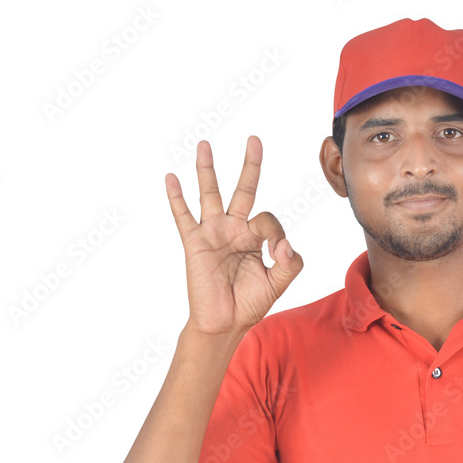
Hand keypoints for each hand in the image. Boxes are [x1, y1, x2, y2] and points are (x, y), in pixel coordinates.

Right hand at [165, 135, 303, 336]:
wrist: (225, 323)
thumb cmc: (251, 302)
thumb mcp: (278, 283)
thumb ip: (290, 263)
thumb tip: (286, 243)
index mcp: (256, 237)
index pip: (269, 219)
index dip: (275, 233)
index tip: (278, 251)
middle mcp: (235, 229)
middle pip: (244, 190)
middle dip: (250, 166)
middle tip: (254, 140)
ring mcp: (213, 233)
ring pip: (211, 194)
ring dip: (208, 170)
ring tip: (205, 144)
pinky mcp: (195, 243)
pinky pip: (183, 216)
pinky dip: (176, 198)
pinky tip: (171, 178)